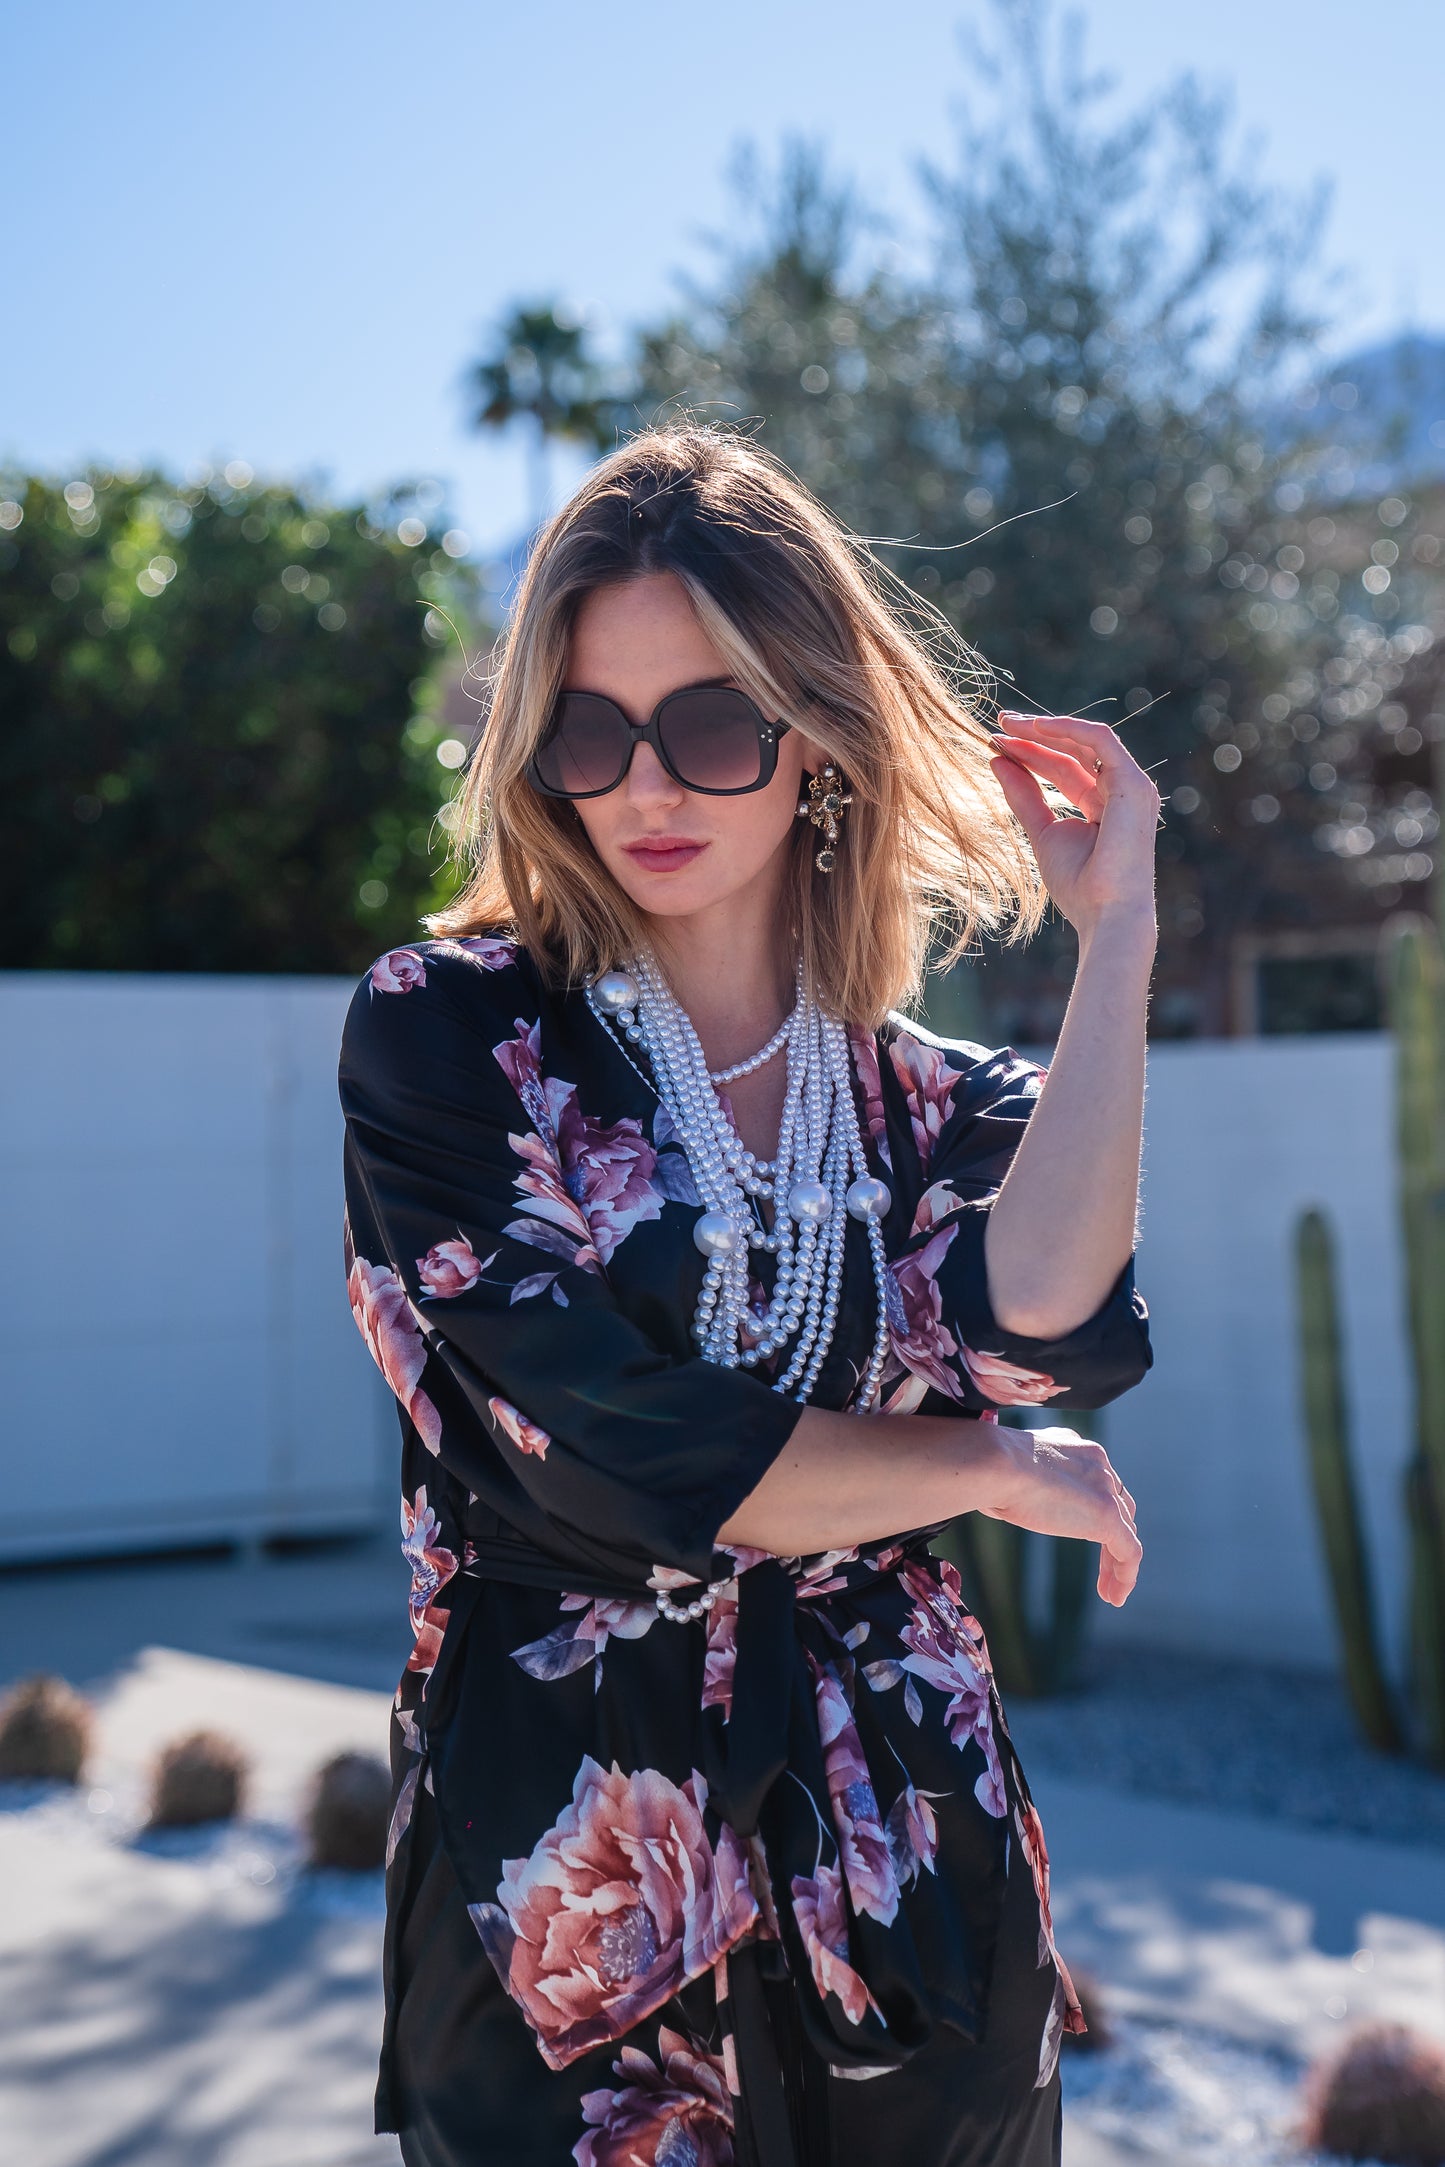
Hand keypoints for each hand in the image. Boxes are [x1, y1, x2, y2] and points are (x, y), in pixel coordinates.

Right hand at [982, 1422, 1141, 1606]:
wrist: (992, 1464)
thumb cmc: (984, 1469)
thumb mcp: (1004, 1475)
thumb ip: (1014, 1488)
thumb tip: (998, 1503)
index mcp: (1074, 1448)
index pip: (1097, 1481)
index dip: (1092, 1509)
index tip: (1081, 1532)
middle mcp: (1096, 1463)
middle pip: (1119, 1506)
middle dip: (1112, 1537)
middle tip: (1103, 1568)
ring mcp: (1104, 1489)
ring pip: (1125, 1531)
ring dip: (1117, 1564)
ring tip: (1109, 1592)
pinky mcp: (1107, 1515)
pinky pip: (1129, 1551)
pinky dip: (1125, 1577)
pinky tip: (1114, 1597)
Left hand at [989, 711, 1159, 942]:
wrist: (1106, 912)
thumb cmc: (1079, 885)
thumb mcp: (1042, 833)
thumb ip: (1023, 797)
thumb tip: (996, 761)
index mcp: (1103, 805)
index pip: (1063, 769)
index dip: (1030, 754)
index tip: (994, 745)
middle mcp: (1120, 791)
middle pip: (1072, 753)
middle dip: (1034, 737)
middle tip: (998, 727)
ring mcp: (1131, 786)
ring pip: (1084, 742)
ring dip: (1045, 730)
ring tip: (1007, 726)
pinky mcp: (1133, 783)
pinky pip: (1100, 740)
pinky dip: (1067, 728)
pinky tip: (1034, 727)